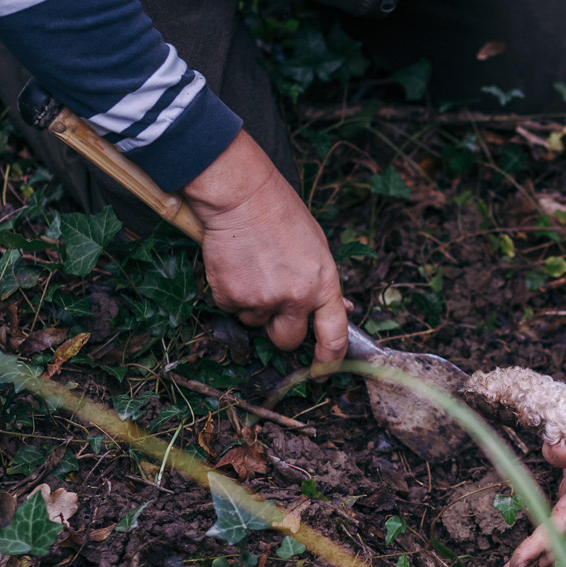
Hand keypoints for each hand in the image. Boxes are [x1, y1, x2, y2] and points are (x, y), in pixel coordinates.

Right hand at [182, 131, 348, 366]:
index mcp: (323, 284)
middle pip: (287, 340)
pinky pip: (230, 306)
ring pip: (254, 321)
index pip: (334, 335)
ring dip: (252, 304)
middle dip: (278, 331)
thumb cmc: (280, 213)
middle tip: (272, 304)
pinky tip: (234, 263)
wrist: (241, 195)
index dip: (328, 359)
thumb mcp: (316, 247)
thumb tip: (336, 308)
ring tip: (252, 266)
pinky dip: (229, 290)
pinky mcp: (231, 296)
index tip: (322, 370)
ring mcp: (262, 299)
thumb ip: (322, 282)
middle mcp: (296, 298)